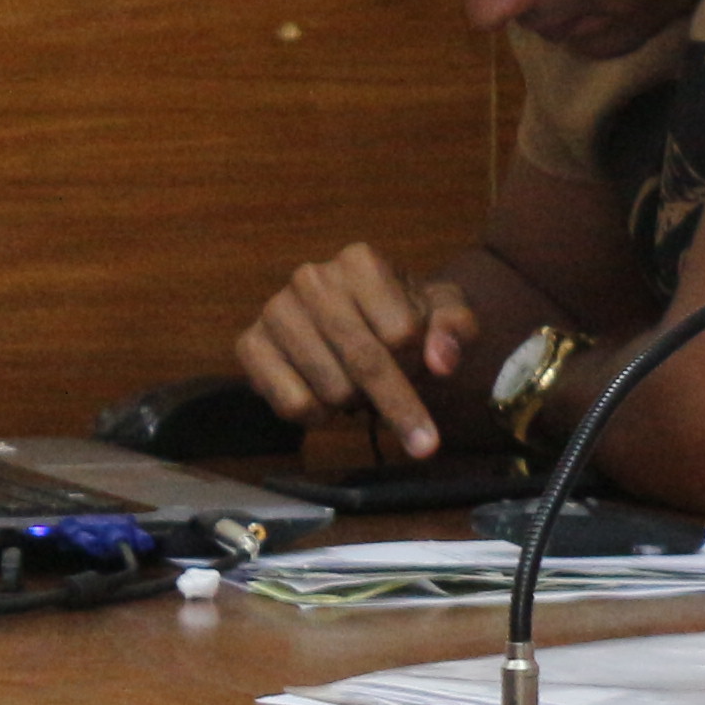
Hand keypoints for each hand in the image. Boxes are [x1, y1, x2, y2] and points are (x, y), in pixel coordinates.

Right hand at [235, 245, 482, 458]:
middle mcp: (311, 278)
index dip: (419, 361)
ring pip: (333, 389)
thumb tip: (441, 361)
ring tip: (359, 386)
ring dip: (357, 404)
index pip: (402, 333)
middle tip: (424, 443)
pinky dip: (319, 417)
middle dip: (399, 406)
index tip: (427, 369)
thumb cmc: (402, 315)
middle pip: (366, 361)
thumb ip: (455, 328)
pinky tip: (326, 398)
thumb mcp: (442, 312)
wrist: (351, 321)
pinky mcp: (249, 345)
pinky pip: (291, 404)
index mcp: (360, 261)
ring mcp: (275, 311)